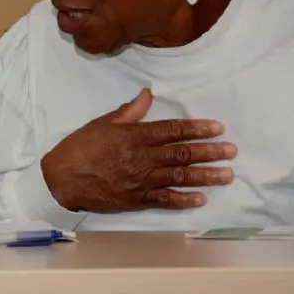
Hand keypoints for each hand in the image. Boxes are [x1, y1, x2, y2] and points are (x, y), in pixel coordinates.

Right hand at [40, 89, 236, 212]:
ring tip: (227, 174)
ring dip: (206, 175)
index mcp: (134, 136)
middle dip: (210, 151)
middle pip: (183, 153)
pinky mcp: (137, 199)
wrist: (62, 179)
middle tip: (231, 151)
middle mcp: (142, 158)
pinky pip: (166, 200)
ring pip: (180, 177)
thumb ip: (129, 112)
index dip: (197, 128)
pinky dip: (184, 200)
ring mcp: (142, 180)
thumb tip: (148, 94)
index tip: (217, 128)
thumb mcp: (102, 123)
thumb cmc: (79, 147)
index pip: (173, 130)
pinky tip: (201, 198)